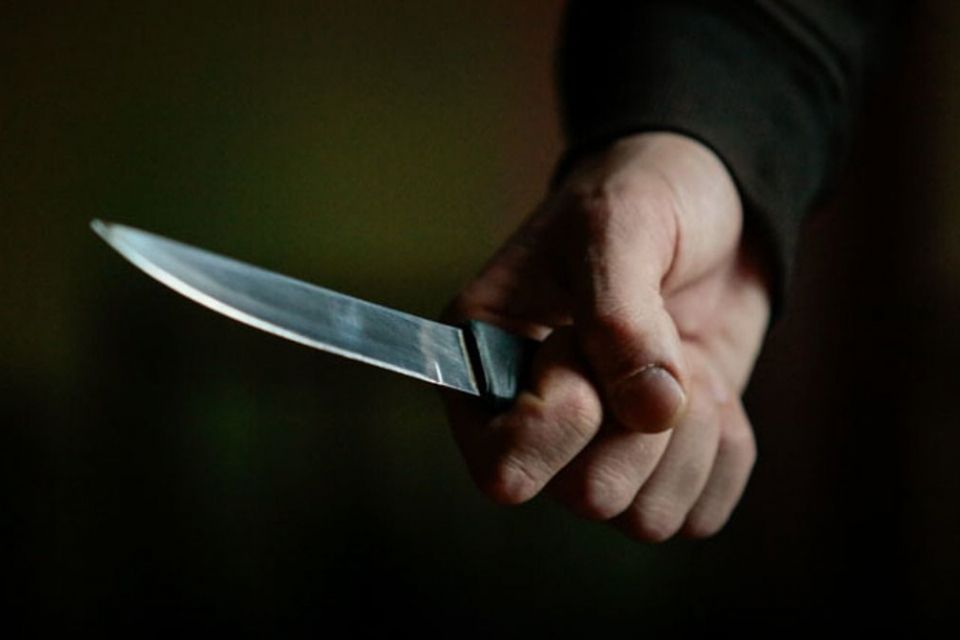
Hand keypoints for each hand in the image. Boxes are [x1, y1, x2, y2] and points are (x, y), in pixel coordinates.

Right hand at [442, 132, 771, 540]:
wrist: (712, 207)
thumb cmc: (638, 198)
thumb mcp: (616, 228)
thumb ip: (618, 317)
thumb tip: (651, 412)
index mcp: (486, 366)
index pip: (504, 468)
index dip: (560, 420)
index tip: (581, 346)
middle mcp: (536, 425)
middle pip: (588, 497)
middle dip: (639, 420)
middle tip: (649, 341)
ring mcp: (602, 450)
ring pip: (648, 518)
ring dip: (689, 435)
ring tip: (683, 359)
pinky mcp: (664, 463)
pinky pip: (702, 512)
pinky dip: (724, 451)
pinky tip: (710, 390)